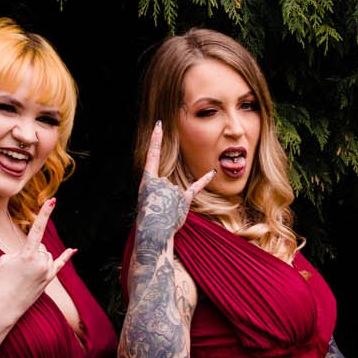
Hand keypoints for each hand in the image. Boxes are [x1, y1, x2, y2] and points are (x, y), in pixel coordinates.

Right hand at [0, 198, 77, 323]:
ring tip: (23, 275)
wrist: (3, 307)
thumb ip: (21, 251)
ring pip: (46, 255)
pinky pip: (60, 264)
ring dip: (36, 259)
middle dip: (30, 251)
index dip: (45, 213)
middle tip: (17, 268)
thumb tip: (35, 252)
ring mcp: (47, 273)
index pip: (37, 229)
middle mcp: (41, 263)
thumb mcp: (5, 260)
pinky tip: (73, 249)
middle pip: (40, 246)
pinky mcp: (49, 280)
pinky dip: (66, 256)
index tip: (52, 200)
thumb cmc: (0, 282)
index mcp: (28, 255)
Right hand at [133, 122, 214, 267]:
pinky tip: (212, 170)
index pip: (152, 154)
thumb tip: (172, 188)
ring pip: (175, 192)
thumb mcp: (145, 198)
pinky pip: (196, 187)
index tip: (159, 125)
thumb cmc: (147, 217)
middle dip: (162, 197)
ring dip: (171, 203)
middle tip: (156, 209)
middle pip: (165, 184)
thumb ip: (158, 188)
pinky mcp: (184, 200)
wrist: (154, 232)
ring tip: (164, 213)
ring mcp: (173, 190)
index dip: (155, 139)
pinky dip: (204, 179)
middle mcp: (162, 181)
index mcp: (147, 180)